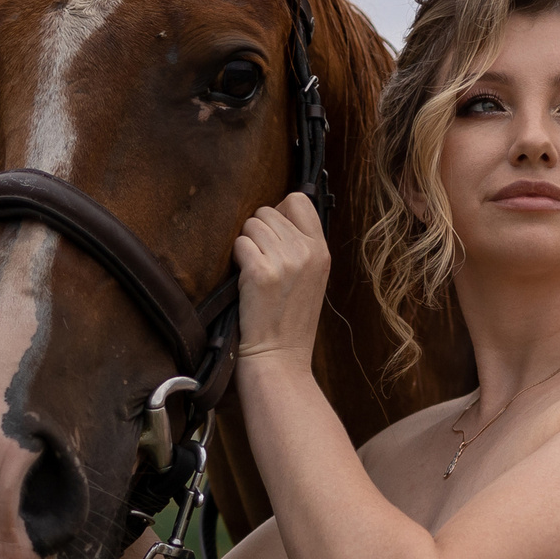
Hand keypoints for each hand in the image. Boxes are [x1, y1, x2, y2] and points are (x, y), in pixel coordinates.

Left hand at [234, 193, 328, 369]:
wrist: (279, 358)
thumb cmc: (289, 321)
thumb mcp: (311, 279)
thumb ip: (301, 246)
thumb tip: (275, 212)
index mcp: (322, 251)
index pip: (298, 200)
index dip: (279, 212)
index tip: (274, 236)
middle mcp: (307, 251)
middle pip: (267, 211)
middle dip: (258, 233)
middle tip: (262, 262)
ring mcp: (285, 261)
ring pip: (251, 225)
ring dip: (246, 246)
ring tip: (255, 273)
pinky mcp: (261, 272)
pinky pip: (239, 244)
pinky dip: (237, 260)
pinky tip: (246, 282)